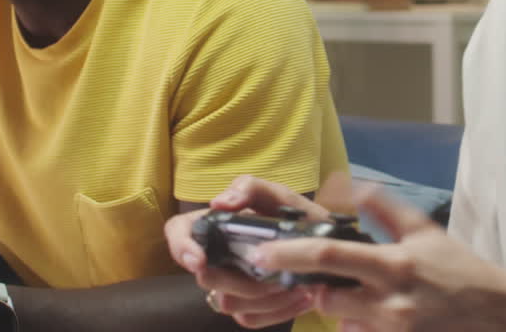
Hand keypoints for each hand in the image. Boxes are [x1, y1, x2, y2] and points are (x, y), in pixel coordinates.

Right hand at [165, 173, 350, 328]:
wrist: (327, 243)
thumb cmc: (298, 215)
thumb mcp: (278, 195)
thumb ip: (250, 188)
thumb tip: (218, 202)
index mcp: (217, 225)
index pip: (179, 232)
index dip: (181, 247)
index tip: (200, 260)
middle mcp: (218, 256)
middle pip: (205, 278)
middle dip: (238, 278)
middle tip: (274, 273)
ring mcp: (231, 284)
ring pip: (227, 303)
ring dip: (262, 296)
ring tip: (293, 283)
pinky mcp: (249, 305)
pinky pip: (249, 318)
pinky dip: (277, 311)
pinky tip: (301, 297)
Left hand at [254, 186, 505, 331]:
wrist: (497, 316)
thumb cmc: (459, 271)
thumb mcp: (424, 232)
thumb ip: (384, 208)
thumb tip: (351, 184)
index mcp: (393, 265)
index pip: (330, 257)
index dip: (290, 254)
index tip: (262, 253)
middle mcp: (390, 302)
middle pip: (325, 297)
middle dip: (313, 288)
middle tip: (312, 278)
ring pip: (339, 321)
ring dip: (337, 308)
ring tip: (358, 295)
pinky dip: (356, 327)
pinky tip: (371, 315)